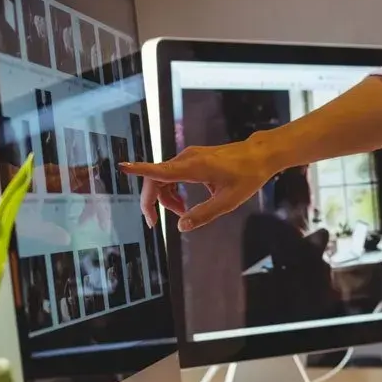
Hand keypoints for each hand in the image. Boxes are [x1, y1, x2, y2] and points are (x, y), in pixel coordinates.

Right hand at [123, 137, 278, 231]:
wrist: (260, 155)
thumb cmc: (247, 176)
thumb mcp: (227, 201)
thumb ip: (203, 215)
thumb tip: (181, 226)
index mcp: (193, 167)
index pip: (159, 170)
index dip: (139, 170)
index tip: (122, 166)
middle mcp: (186, 159)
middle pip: (156, 179)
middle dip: (153, 202)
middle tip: (156, 223)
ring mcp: (189, 157)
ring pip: (164, 178)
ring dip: (165, 198)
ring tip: (181, 213)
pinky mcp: (192, 158)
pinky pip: (173, 174)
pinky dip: (172, 190)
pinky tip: (183, 204)